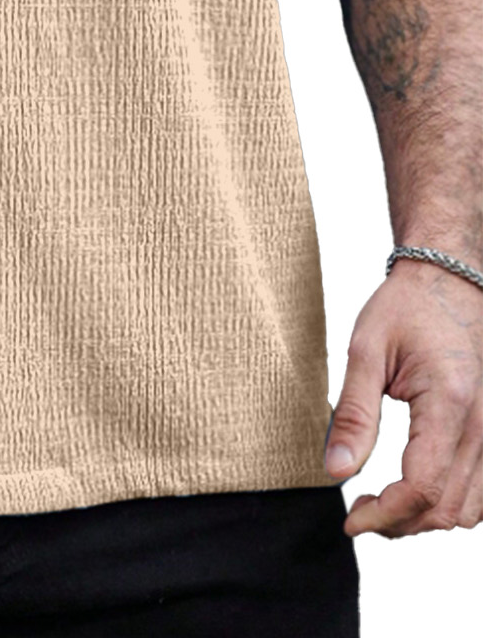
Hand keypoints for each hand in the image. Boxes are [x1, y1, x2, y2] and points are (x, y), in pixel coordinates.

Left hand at [324, 258, 482, 536]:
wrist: (451, 280)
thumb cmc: (406, 308)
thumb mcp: (366, 350)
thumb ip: (353, 414)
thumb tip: (335, 471)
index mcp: (448, 403)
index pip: (421, 487)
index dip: (384, 516)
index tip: (350, 519)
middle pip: (446, 509)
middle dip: (398, 523)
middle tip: (359, 510)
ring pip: (470, 511)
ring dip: (425, 519)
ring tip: (383, 502)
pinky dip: (450, 504)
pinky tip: (416, 489)